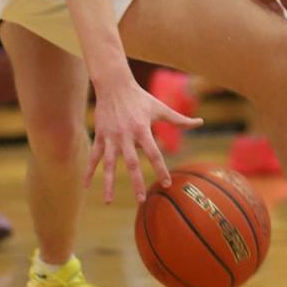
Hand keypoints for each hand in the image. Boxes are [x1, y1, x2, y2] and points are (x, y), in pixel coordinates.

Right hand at [84, 78, 202, 202]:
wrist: (113, 84)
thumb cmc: (140, 97)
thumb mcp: (160, 107)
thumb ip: (179, 119)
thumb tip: (200, 122)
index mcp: (142, 129)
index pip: (154, 153)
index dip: (160, 169)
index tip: (166, 183)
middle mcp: (125, 135)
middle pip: (131, 163)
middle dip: (136, 182)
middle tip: (141, 199)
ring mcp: (110, 137)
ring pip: (109, 164)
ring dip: (108, 183)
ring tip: (108, 202)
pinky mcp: (100, 135)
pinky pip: (94, 156)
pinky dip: (89, 171)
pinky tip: (86, 186)